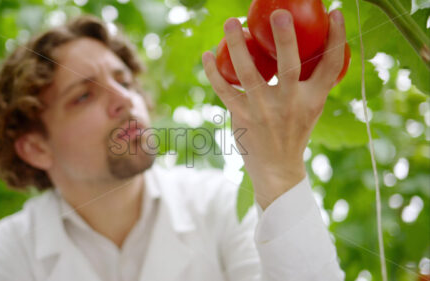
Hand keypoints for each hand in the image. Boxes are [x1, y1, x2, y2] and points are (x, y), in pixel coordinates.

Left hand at [202, 9, 345, 208]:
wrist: (277, 170)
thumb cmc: (294, 132)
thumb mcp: (312, 109)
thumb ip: (311, 82)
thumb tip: (309, 47)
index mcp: (314, 100)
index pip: (331, 66)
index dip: (336, 38)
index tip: (336, 12)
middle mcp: (291, 104)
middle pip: (290, 66)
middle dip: (286, 39)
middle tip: (279, 13)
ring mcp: (264, 111)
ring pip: (248, 73)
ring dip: (237, 45)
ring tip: (231, 22)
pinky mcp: (242, 116)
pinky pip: (224, 89)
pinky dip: (213, 72)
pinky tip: (207, 54)